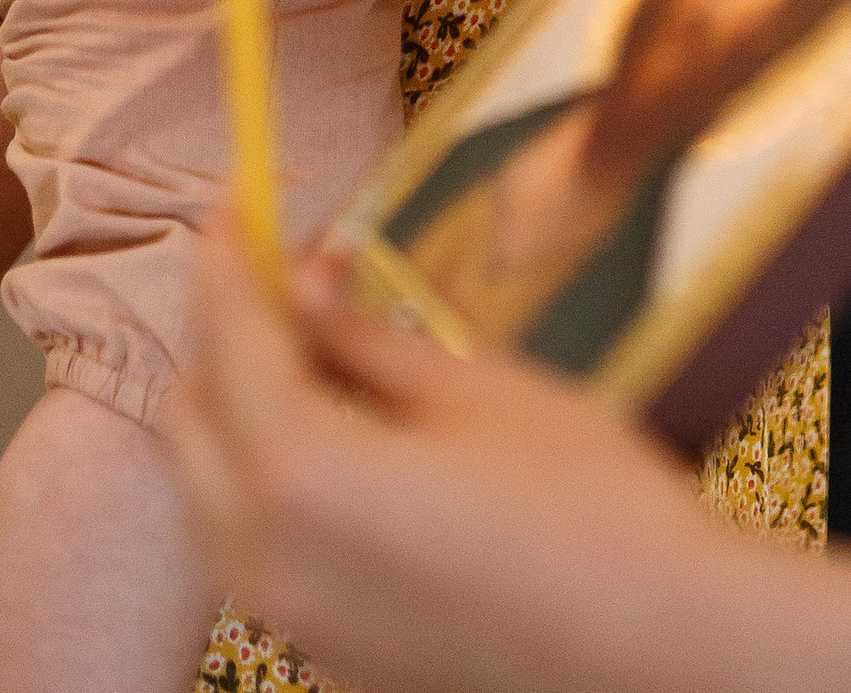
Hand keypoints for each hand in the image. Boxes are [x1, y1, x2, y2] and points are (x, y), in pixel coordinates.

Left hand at [165, 234, 749, 692]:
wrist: (658, 653)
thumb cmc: (584, 510)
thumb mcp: (476, 390)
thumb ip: (367, 339)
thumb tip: (306, 283)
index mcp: (300, 477)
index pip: (230, 340)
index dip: (229, 261)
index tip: (232, 202)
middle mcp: (270, 561)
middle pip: (192, 423)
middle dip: (220, 334)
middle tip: (276, 266)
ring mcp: (294, 623)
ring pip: (211, 495)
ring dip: (234, 409)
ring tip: (302, 338)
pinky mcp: (329, 655)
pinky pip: (256, 549)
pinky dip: (264, 478)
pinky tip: (327, 430)